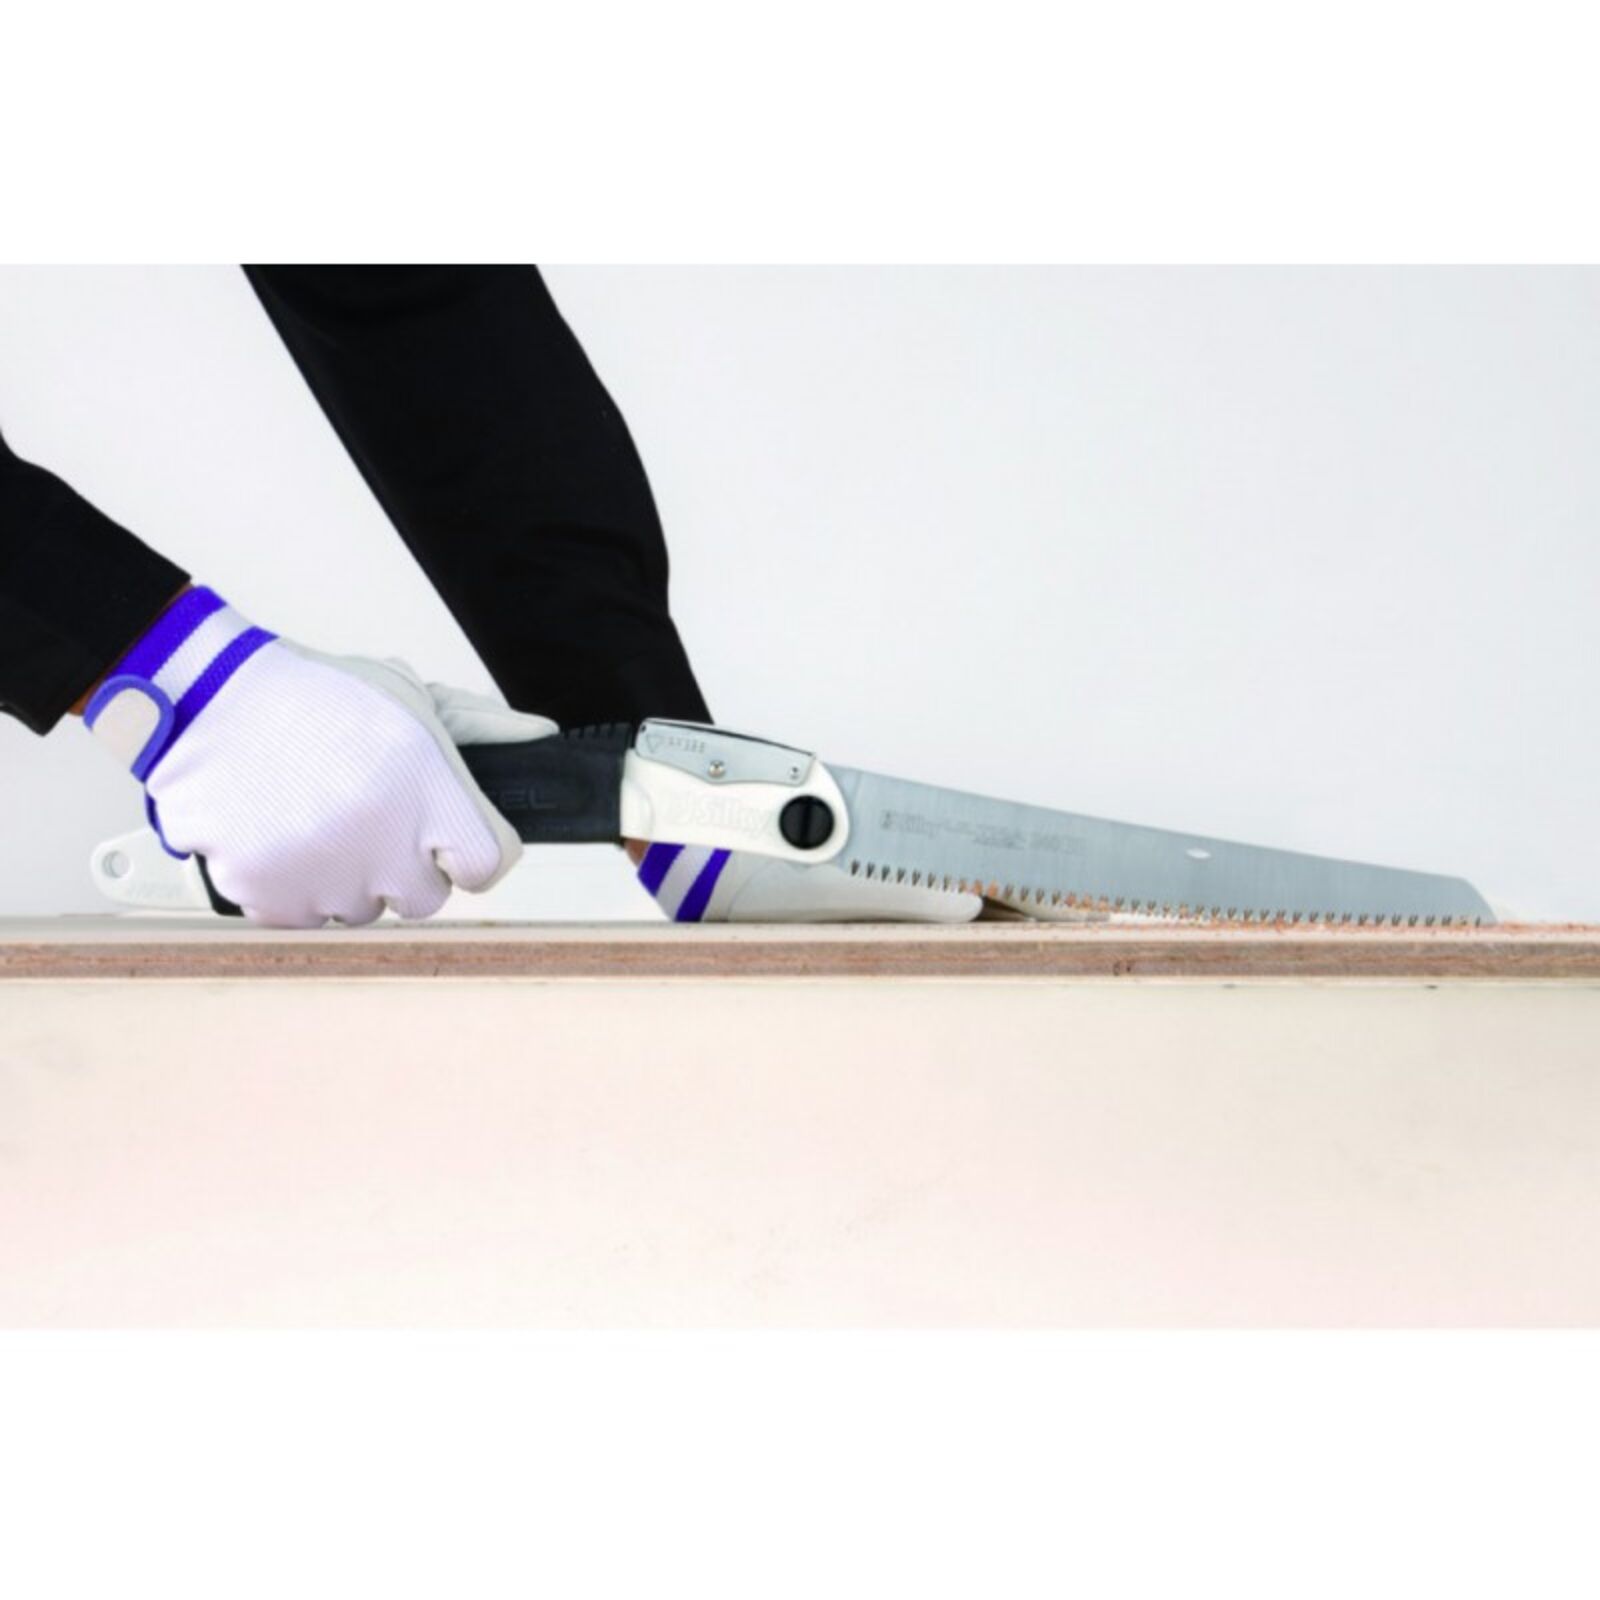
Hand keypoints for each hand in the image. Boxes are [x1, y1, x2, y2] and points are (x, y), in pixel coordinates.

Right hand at [85, 587, 554, 926]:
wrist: (209, 699)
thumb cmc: (315, 697)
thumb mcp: (413, 697)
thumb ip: (484, 730)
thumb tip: (543, 739)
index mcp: (433, 798)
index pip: (490, 864)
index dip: (470, 846)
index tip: (448, 832)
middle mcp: (388, 849)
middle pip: (427, 896)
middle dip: (407, 863)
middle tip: (372, 815)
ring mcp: (329, 880)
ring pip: (363, 909)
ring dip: (349, 876)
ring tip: (319, 815)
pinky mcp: (273, 901)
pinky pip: (305, 916)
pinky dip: (294, 887)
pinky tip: (283, 835)